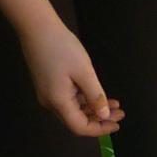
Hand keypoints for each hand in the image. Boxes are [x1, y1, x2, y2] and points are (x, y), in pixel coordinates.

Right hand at [21, 21, 123, 137]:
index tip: (117, 124)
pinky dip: (84, 100)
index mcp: (58, 102)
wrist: (36, 27)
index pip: (80, 127)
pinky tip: (97, 94)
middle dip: (100, 119)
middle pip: (77, 120)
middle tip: (120, 113)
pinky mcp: (48, 85)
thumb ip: (95, 96)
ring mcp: (48, 94)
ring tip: (114, 103)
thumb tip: (105, 116)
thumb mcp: (84, 72)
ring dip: (94, 109)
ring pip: (74, 110)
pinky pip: (68, 99)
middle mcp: (50, 102)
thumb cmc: (62, 47)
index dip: (99, 129)